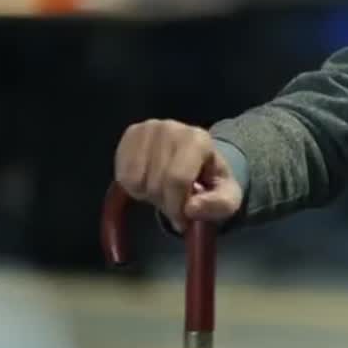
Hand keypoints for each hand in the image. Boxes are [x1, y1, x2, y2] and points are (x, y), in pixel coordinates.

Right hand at [114, 119, 242, 231]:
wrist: (198, 158)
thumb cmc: (212, 180)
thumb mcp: (227, 197)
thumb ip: (218, 205)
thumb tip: (191, 209)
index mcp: (198, 140)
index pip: (177, 179)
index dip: (176, 206)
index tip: (182, 220)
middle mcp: (171, 128)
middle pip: (155, 182)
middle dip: (164, 202)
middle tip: (174, 203)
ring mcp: (148, 129)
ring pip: (134, 180)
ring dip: (147, 194)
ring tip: (163, 189)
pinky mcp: (131, 134)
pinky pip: (121, 174)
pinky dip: (133, 187)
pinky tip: (148, 180)